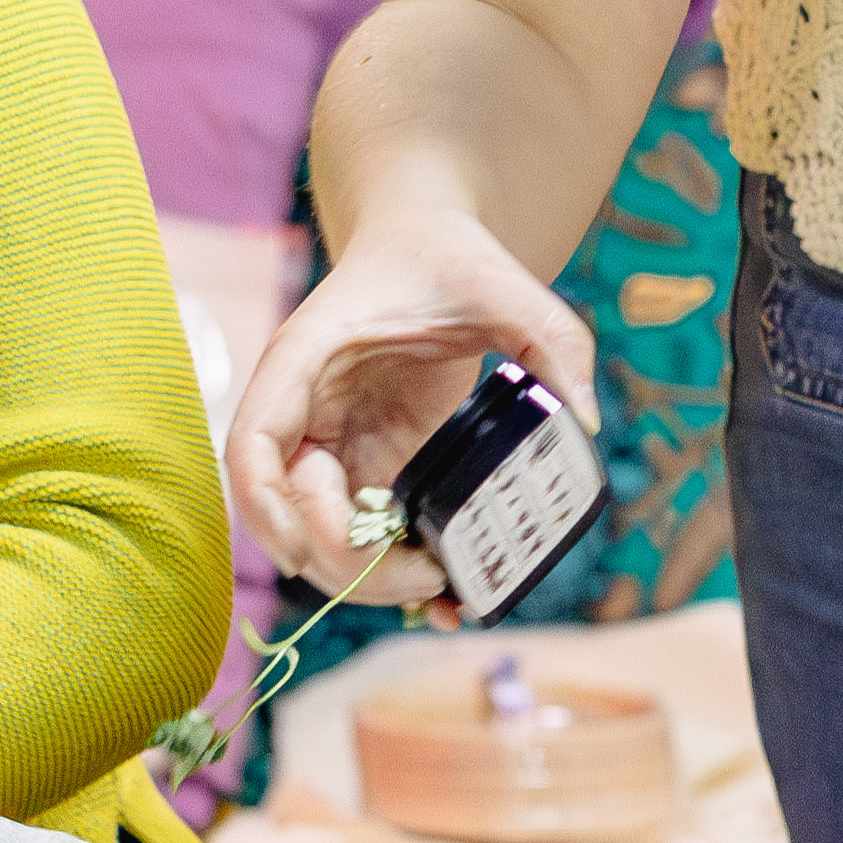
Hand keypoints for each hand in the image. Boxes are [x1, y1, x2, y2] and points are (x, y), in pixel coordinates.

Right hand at [222, 202, 596, 611]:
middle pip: (288, 512)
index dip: (271, 508)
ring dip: (368, 577)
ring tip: (445, 588)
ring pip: (323, 536)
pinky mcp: (369, 467)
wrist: (428, 247)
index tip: (314, 548)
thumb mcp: (504, 285)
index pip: (254, 445)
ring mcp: (334, 448)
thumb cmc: (446, 258)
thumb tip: (587, 419)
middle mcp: (306, 414)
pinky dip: (393, 570)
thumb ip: (550, 337)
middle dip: (343, 561)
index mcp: (305, 360)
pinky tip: (446, 595)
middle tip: (427, 576)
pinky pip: (365, 533)